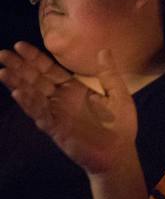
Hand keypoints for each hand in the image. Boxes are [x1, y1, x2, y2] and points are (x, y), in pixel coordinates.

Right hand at [0, 42, 136, 173]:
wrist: (119, 152)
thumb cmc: (120, 124)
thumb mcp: (117, 94)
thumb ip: (108, 73)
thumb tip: (104, 50)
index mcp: (73, 89)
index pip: (49, 70)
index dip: (35, 58)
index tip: (20, 45)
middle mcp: (61, 99)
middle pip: (36, 79)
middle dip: (19, 67)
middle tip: (2, 54)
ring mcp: (56, 113)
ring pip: (33, 95)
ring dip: (17, 83)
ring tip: (2, 71)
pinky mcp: (56, 128)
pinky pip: (40, 114)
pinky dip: (29, 103)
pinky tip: (18, 93)